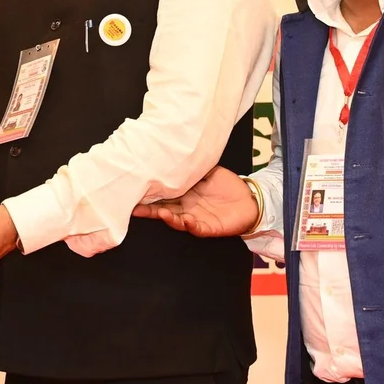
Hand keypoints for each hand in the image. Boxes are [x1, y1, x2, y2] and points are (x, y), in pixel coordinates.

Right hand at [131, 166, 257, 237]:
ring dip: (168, 218)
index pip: (162, 196)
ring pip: (177, 221)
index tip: (134, 193)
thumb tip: (178, 155)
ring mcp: (196, 219)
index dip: (149, 196)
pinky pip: (197, 229)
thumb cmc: (228, 186)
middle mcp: (186, 208)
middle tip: (135, 208)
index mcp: (184, 195)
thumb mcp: (209, 171)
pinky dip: (191, 226)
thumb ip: (194, 167)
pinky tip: (186, 221)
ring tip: (161, 213)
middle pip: (164, 210)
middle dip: (150, 211)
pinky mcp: (209, 228)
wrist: (250, 200)